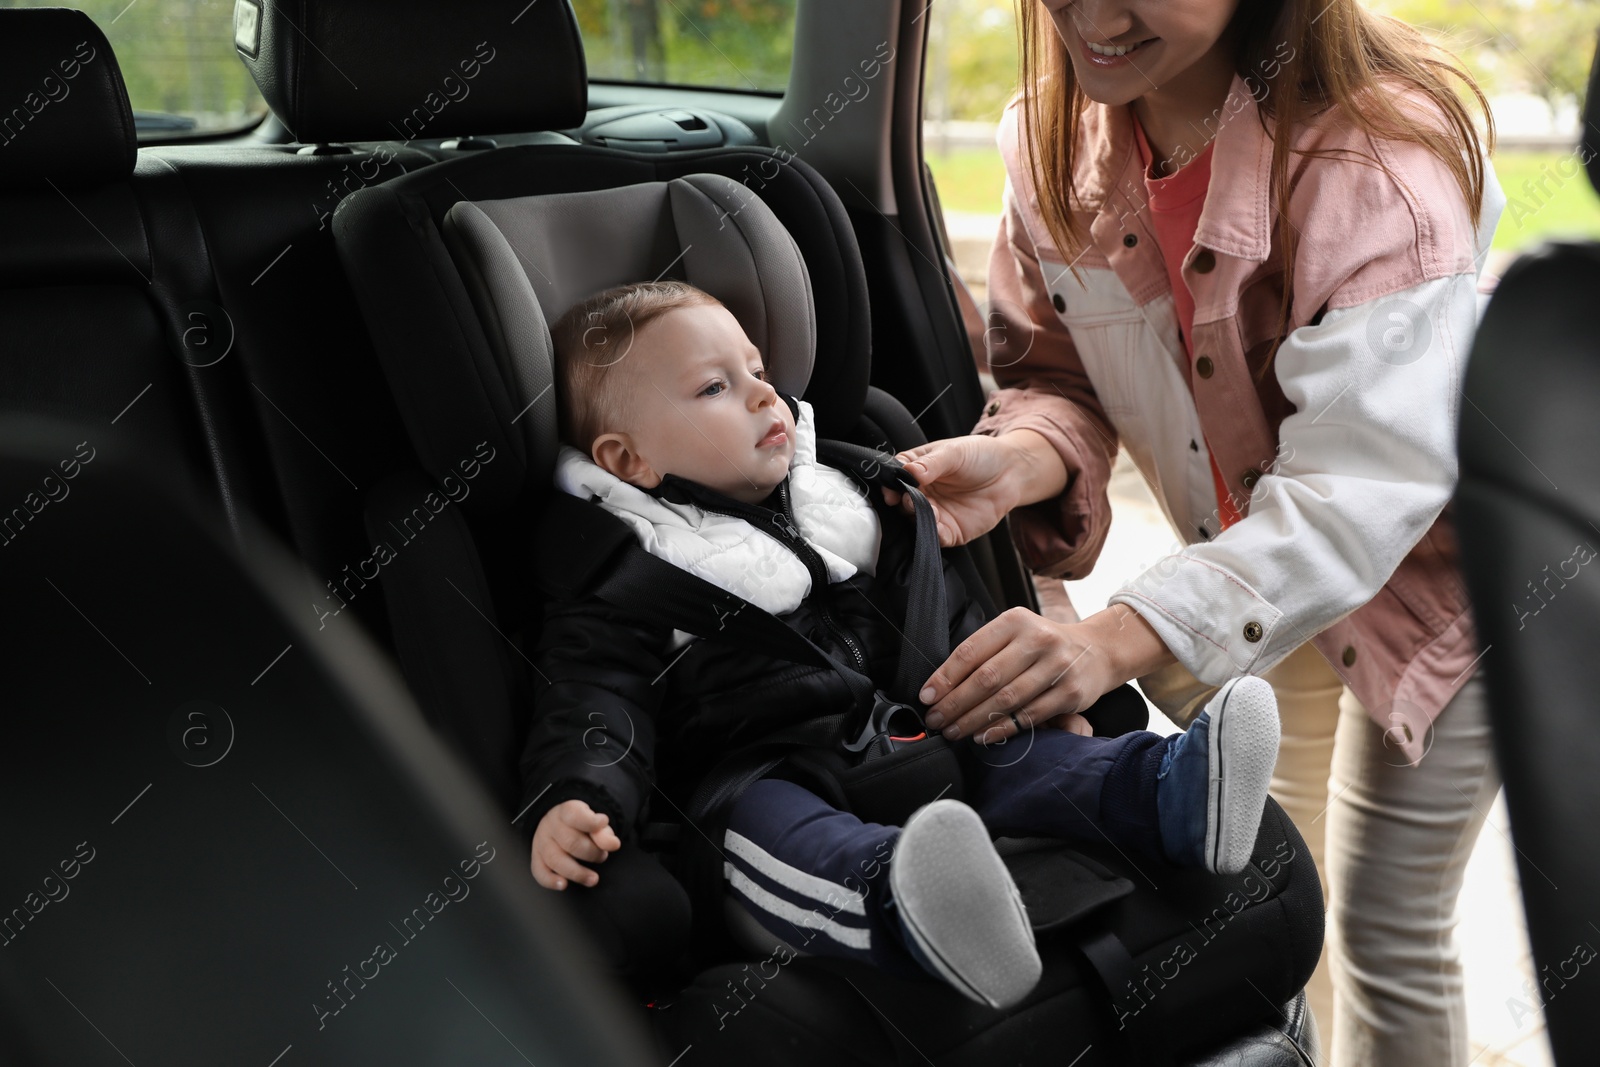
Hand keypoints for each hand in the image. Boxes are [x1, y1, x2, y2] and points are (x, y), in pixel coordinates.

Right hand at [530, 799, 621, 889]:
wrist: (560, 823)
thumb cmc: (583, 825)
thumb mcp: (596, 822)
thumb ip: (604, 833)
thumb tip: (613, 844)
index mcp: (566, 811)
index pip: (575, 816)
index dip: (592, 822)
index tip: (603, 823)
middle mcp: (550, 825)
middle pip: (570, 842)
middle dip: (592, 853)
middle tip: (602, 856)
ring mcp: (541, 841)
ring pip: (555, 860)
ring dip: (577, 873)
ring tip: (593, 879)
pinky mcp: (536, 857)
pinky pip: (539, 871)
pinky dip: (550, 881)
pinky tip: (564, 885)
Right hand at [879, 430, 1065, 547]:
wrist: (1012, 473)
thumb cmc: (981, 456)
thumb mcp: (955, 452)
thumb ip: (931, 463)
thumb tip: (909, 472)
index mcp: (917, 469)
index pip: (895, 477)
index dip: (890, 484)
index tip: (892, 490)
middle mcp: (922, 493)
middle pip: (901, 502)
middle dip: (903, 502)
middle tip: (910, 500)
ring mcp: (934, 513)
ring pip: (915, 521)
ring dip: (917, 518)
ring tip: (928, 510)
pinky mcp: (949, 530)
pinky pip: (935, 537)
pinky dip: (933, 534)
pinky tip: (937, 524)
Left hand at [919, 604, 1173, 743]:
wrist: (1097, 650)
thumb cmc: (1043, 645)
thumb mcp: (1015, 634)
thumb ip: (984, 653)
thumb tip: (939, 687)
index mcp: (1015, 621)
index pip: (971, 651)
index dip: (945, 677)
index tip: (926, 697)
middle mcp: (1037, 639)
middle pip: (986, 678)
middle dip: (955, 704)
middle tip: (936, 721)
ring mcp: (1057, 666)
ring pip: (1006, 700)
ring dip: (974, 720)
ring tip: (953, 732)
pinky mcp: (1071, 693)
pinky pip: (1029, 716)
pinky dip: (1002, 729)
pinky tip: (983, 736)